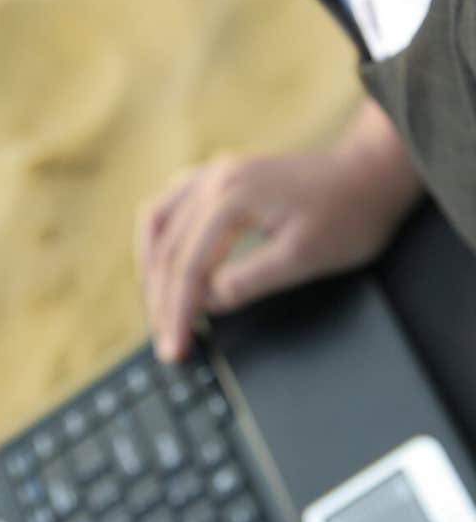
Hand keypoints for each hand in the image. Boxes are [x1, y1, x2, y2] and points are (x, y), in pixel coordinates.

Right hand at [134, 101, 422, 361]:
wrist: (371, 173)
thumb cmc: (348, 214)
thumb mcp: (303, 258)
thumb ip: (248, 280)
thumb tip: (207, 302)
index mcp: (231, 196)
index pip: (187, 264)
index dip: (177, 312)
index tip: (174, 348)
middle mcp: (214, 178)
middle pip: (165, 245)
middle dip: (160, 298)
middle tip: (165, 340)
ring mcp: (215, 173)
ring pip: (157, 219)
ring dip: (150, 265)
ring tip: (157, 305)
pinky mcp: (222, 176)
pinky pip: (171, 204)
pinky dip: (161, 237)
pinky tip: (165, 260)